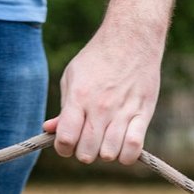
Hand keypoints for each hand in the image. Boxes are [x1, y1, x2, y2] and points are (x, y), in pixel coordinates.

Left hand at [45, 24, 162, 165]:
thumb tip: (49, 130)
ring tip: (106, 140)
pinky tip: (123, 145)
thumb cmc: (98, 58)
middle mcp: (100, 107)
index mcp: (79, 97)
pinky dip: (127, 155)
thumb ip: (63, 107)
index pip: (65, 139)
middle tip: (88, 140)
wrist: (132, 38)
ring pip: (109, 155)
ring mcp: (123, 112)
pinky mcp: (143, 114)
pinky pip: (134, 148)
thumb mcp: (73, 76)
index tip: (67, 142)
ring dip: (105, 153)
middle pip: (86, 152)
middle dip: (83, 152)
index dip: (63, 148)